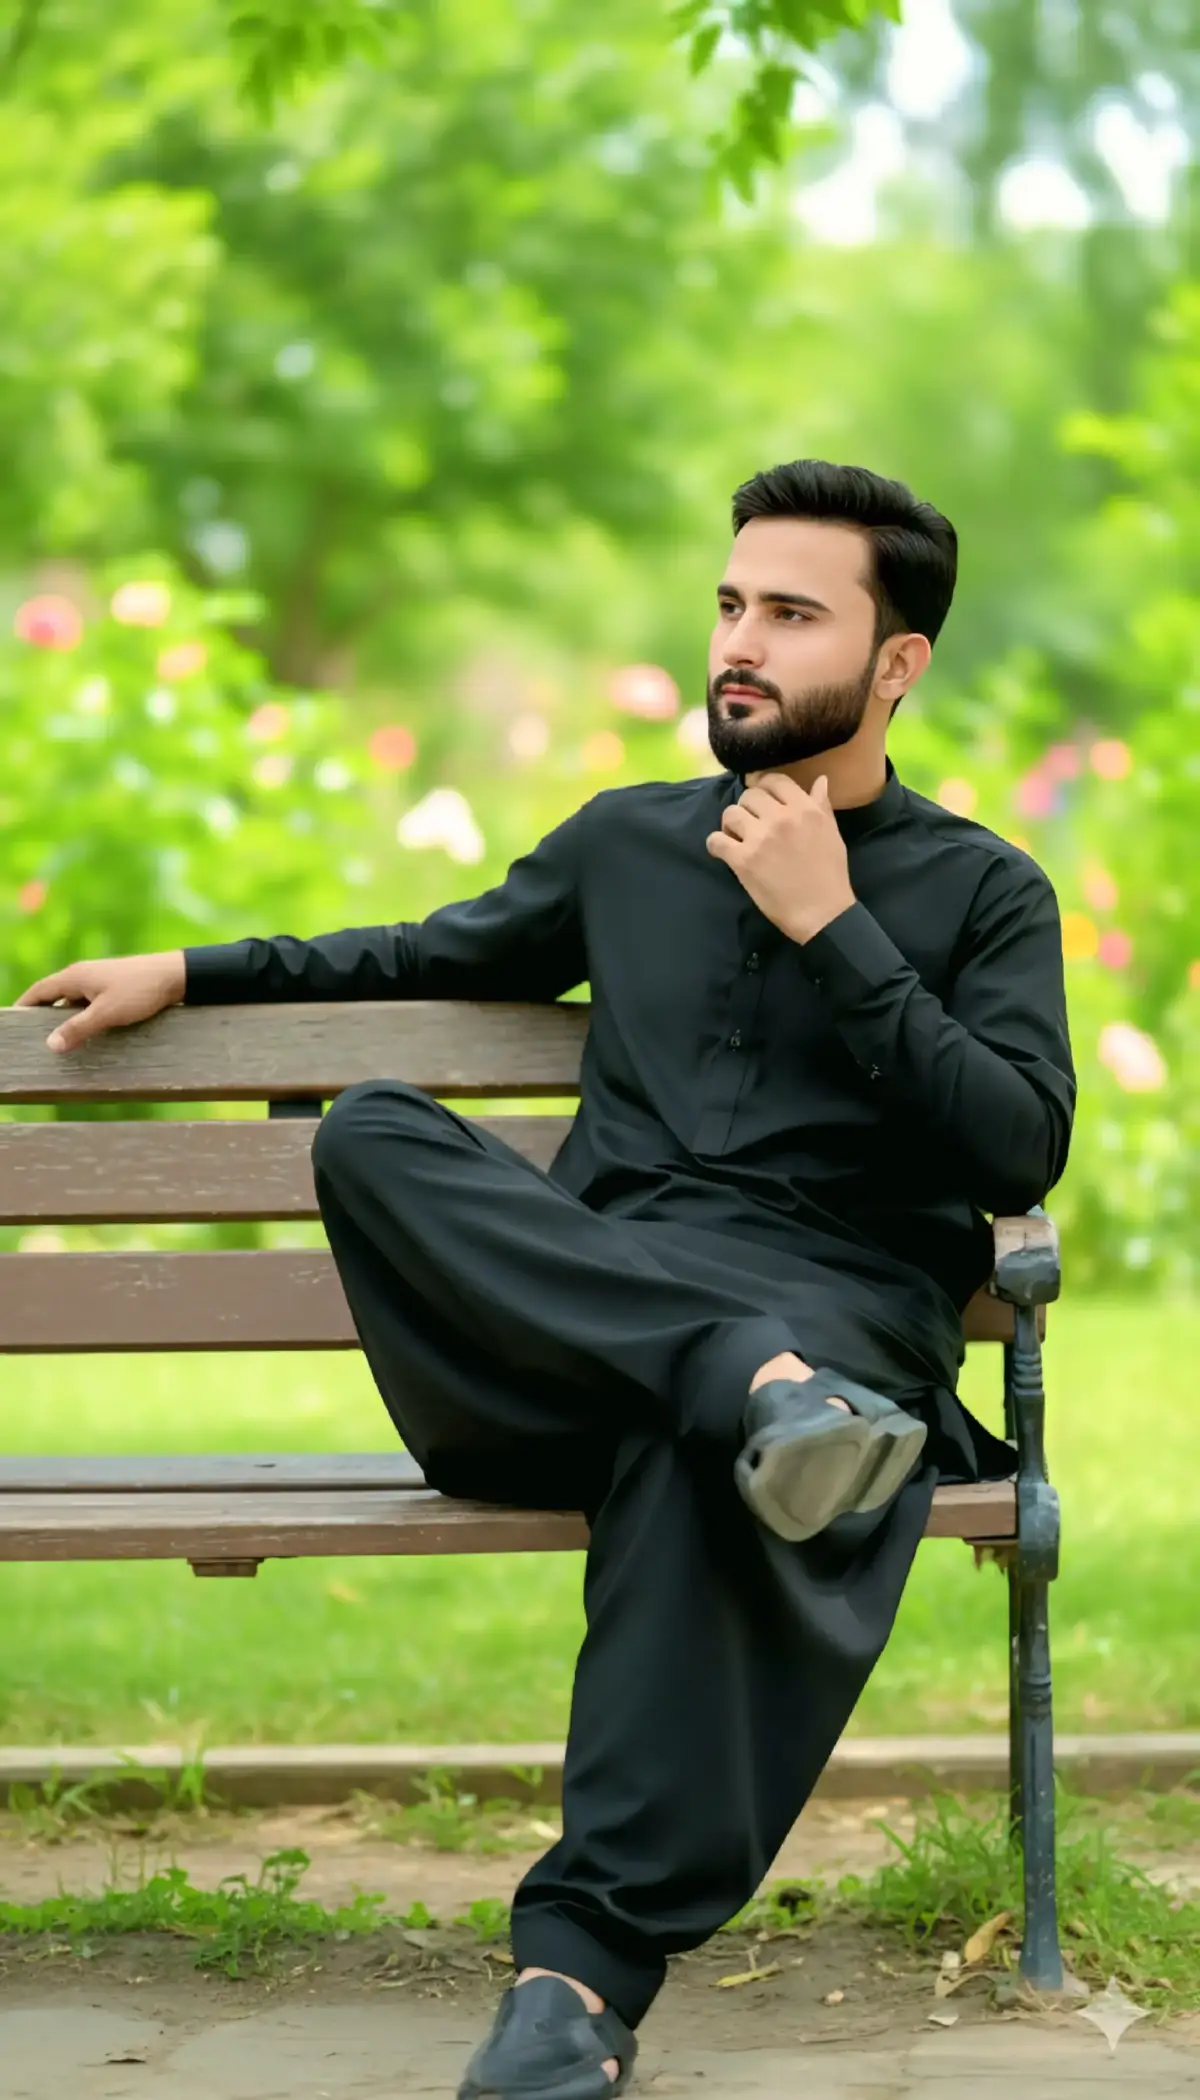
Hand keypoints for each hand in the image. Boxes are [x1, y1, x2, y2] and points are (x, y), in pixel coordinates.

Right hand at [14, 951, 186, 1051]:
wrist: (176, 975)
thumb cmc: (140, 991)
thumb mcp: (106, 1013)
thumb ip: (78, 1029)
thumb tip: (50, 1044)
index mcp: (75, 976)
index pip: (39, 991)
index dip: (25, 1005)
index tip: (14, 1022)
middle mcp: (84, 975)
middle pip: (54, 996)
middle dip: (44, 1016)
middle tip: (35, 1038)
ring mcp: (100, 981)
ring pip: (74, 1002)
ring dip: (67, 1019)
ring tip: (61, 1042)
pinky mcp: (115, 988)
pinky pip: (90, 1004)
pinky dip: (85, 1017)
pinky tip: (89, 1033)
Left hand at [705, 774, 854, 943]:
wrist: (821, 912)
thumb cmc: (830, 874)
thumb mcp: (832, 834)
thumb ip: (822, 805)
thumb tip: (820, 780)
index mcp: (805, 809)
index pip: (775, 781)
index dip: (763, 786)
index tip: (761, 799)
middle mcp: (781, 818)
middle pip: (749, 796)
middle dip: (747, 808)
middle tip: (751, 824)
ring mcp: (760, 839)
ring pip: (730, 813)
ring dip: (731, 824)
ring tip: (737, 837)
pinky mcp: (743, 860)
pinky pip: (716, 840)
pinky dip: (716, 844)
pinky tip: (725, 852)